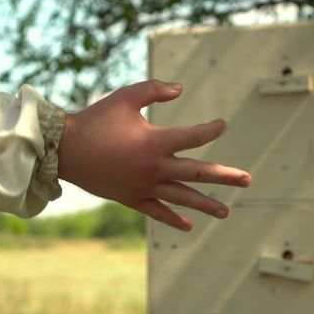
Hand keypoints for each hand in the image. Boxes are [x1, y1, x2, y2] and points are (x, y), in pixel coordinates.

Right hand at [57, 79, 250, 230]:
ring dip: (205, 204)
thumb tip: (181, 88)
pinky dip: (173, 218)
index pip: (194, 137)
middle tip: (247, 179)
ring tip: (226, 212)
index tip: (222, 125)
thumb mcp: (126, 97)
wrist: (66, 150)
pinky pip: (157, 211)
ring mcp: (144, 186)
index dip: (211, 129)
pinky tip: (188, 225)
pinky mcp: (132, 198)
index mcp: (156, 142)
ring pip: (182, 197)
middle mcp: (155, 167)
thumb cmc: (96, 120)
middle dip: (224, 176)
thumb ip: (155, 89)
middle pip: (197, 173)